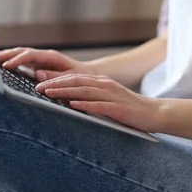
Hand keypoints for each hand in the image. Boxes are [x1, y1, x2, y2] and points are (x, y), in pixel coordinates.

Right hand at [0, 48, 96, 81]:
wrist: (87, 75)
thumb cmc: (80, 78)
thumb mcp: (70, 78)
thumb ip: (54, 76)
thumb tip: (37, 74)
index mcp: (51, 57)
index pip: (30, 55)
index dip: (17, 60)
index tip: (6, 66)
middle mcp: (43, 55)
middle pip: (21, 51)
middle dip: (5, 54)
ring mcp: (39, 59)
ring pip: (19, 54)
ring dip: (5, 56)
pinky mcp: (36, 65)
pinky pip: (20, 61)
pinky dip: (9, 61)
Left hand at [36, 74, 162, 132]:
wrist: (154, 113)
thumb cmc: (129, 109)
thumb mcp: (107, 100)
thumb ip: (90, 98)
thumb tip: (69, 101)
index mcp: (101, 82)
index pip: (74, 78)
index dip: (56, 80)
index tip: (39, 83)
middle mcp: (105, 85)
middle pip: (76, 81)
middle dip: (55, 84)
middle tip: (37, 87)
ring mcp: (112, 95)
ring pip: (84, 91)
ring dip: (65, 91)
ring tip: (49, 94)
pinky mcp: (119, 108)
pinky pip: (99, 105)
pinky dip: (85, 104)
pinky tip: (73, 105)